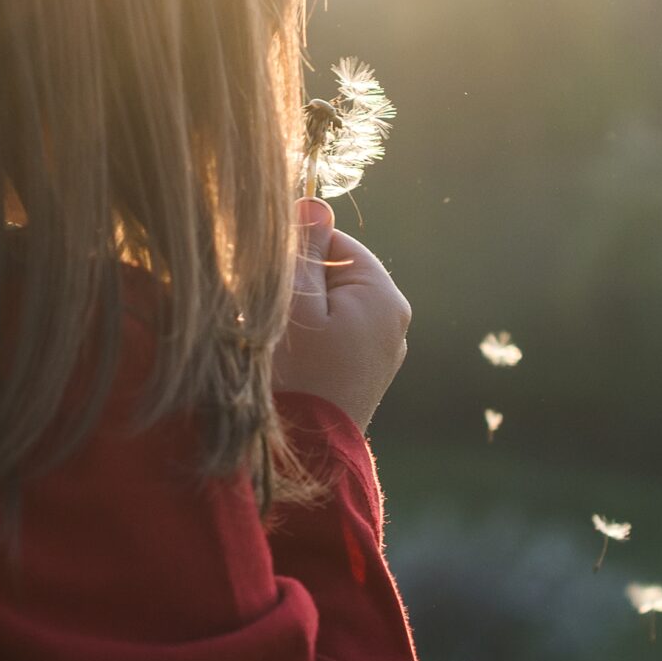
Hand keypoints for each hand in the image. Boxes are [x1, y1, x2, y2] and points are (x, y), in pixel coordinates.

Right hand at [270, 197, 409, 431]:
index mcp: (384, 297)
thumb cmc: (295, 377)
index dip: (297, 252)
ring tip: (277, 343)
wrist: (306, 458)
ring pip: (332, 309)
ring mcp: (384, 352)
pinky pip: (336, 339)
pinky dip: (310, 341)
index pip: (338, 242)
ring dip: (299, 315)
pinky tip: (289, 363)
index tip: (267, 277)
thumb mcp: (293, 306)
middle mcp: (394, 321)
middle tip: (267, 313)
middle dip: (298, 286)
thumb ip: (305, 254)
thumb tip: (315, 203)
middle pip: (336, 275)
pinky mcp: (366, 376)